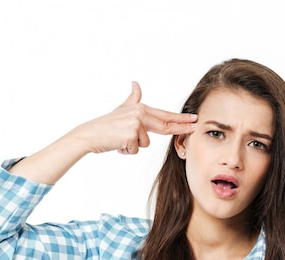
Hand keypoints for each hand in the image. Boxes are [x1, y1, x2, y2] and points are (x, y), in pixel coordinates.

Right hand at [70, 82, 196, 154]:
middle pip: (165, 125)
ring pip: (145, 143)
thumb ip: (133, 99)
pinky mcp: (131, 135)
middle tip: (196, 126)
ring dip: (133, 146)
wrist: (89, 135)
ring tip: (121, 140)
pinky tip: (117, 144)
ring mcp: (136, 124)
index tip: (194, 119)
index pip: (164, 115)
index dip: (180, 118)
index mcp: (140, 109)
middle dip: (181, 127)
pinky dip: (126, 151)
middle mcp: (139, 113)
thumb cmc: (106, 126)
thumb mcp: (121, 109)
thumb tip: (136, 83)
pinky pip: (136, 150)